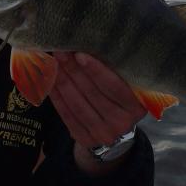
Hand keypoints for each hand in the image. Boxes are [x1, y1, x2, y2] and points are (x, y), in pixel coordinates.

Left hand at [48, 52, 145, 173]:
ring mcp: (102, 133)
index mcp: (136, 107)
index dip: (96, 70)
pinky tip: (49, 81)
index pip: (114, 87)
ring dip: (62, 81)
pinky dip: (57, 96)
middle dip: (74, 71)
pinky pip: (67, 115)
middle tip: (61, 52)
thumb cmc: (120, 102)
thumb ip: (114, 73)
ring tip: (53, 62)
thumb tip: (88, 46)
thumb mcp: (127, 90)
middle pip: (92, 93)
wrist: (116, 136)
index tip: (79, 54)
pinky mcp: (85, 139)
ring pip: (77, 104)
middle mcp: (121, 123)